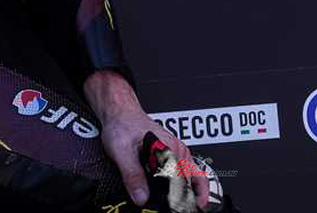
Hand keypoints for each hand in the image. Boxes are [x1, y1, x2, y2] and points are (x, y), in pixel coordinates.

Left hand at [84, 70, 210, 209]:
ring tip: (192, 207)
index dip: (177, 199)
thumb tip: (141, 197)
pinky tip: (189, 198)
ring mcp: (178, 151)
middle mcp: (177, 149)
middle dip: (188, 199)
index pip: (180, 181)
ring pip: (195, 177)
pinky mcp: (174, 154)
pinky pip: (191, 172)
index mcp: (168, 148)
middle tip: (179, 210)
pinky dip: (193, 186)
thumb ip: (132, 175)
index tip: (173, 208)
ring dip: (194, 193)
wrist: (121, 113)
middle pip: (190, 181)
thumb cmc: (122, 126)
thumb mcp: (121, 151)